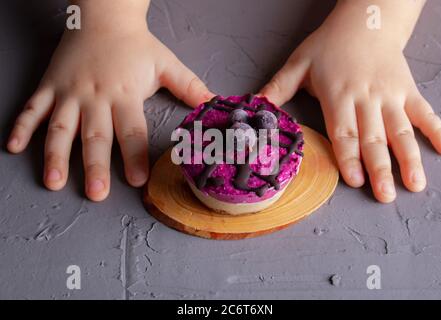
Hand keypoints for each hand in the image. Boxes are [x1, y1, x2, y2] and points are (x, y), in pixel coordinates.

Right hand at [7, 20, 212, 200]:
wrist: (103, 15)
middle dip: (95, 166)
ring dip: (55, 156)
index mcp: (125, 94)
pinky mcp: (50, 86)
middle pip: (95, 136)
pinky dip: (22, 127)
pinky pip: (33, 108)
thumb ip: (189, 86)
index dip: (135, 156)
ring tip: (54, 182)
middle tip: (97, 194)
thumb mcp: (166, 64)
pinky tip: (14, 147)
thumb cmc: (136, 44)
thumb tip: (214, 102)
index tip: (137, 180)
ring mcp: (69, 92)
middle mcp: (96, 96)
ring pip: (60, 127)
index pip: (132, 131)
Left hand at [260, 1, 440, 202]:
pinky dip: (436, 130)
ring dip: (409, 158)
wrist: (366, 20)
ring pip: (401, 130)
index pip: (344, 132)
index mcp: (339, 95)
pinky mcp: (407, 90)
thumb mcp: (298, 63)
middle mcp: (367, 98)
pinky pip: (424, 112)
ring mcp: (391, 95)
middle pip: (374, 138)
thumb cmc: (329, 45)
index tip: (354, 181)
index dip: (349, 157)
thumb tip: (255, 107)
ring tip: (415, 184)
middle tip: (385, 197)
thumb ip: (277, 88)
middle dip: (380, 169)